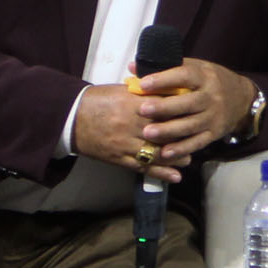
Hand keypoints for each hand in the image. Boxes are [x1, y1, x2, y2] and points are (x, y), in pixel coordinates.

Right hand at [72, 85, 186, 182]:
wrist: (71, 118)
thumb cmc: (96, 101)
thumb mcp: (121, 91)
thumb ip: (143, 93)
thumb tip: (167, 91)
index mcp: (132, 104)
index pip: (164, 108)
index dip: (181, 112)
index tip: (194, 113)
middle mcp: (131, 125)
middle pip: (165, 132)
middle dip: (182, 136)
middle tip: (196, 138)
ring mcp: (126, 144)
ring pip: (157, 153)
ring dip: (176, 157)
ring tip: (188, 158)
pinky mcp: (120, 159)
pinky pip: (143, 168)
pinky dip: (161, 173)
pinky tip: (175, 176)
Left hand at [128, 59, 258, 168]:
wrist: (242, 99)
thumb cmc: (211, 81)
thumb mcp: (196, 68)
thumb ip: (166, 68)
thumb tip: (134, 68)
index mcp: (205, 76)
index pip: (184, 76)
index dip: (164, 80)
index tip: (144, 84)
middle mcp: (211, 97)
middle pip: (187, 103)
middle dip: (164, 107)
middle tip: (142, 110)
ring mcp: (213, 117)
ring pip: (190, 125)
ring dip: (169, 130)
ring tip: (148, 133)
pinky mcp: (214, 134)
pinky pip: (196, 142)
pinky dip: (181, 148)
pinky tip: (165, 153)